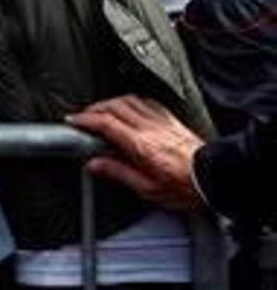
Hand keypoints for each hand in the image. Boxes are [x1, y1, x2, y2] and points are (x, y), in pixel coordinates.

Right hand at [67, 95, 204, 212]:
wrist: (215, 179)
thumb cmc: (187, 187)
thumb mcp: (148, 189)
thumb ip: (118, 173)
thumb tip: (95, 165)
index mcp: (140, 145)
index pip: (105, 123)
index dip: (85, 119)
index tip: (73, 121)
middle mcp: (150, 128)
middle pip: (114, 106)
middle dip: (94, 108)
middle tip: (84, 116)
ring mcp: (162, 122)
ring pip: (130, 100)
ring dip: (112, 102)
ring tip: (103, 110)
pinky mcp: (172, 121)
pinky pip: (148, 102)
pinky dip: (133, 102)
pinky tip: (131, 108)